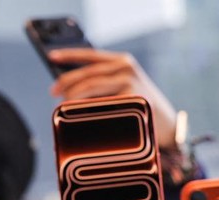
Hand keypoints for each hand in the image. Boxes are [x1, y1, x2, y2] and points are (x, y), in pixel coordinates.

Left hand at [48, 48, 177, 151]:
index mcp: (122, 62)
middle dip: (65, 84)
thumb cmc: (138, 109)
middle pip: (86, 74)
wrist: (166, 125)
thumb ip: (102, 83)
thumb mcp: (122, 89)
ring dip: (71, 98)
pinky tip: (78, 117)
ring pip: (90, 87)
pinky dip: (85, 111)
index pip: (91, 55)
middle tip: (53, 93)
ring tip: (63, 107)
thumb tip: (67, 89)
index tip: (52, 56)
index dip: (69, 55)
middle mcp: (126, 68)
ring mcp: (129, 82)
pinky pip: (99, 104)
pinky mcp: (131, 98)